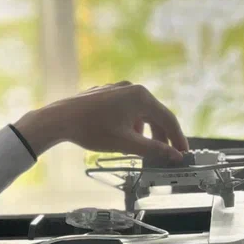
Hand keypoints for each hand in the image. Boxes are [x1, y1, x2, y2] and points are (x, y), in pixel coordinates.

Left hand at [13, 82, 187, 164]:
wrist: (59, 119)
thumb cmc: (92, 130)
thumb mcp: (126, 143)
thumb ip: (154, 149)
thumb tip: (174, 155)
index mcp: (141, 97)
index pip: (168, 119)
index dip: (177, 138)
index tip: (183, 152)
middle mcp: (131, 88)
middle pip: (154, 114)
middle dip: (160, 136)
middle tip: (164, 154)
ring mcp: (117, 89)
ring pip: (139, 112)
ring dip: (144, 131)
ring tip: (140, 148)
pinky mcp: (106, 93)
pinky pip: (126, 108)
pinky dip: (130, 123)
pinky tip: (123, 136)